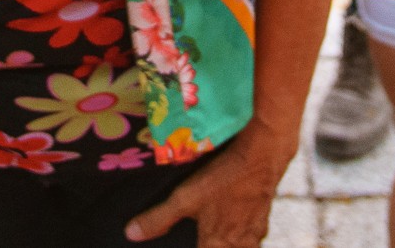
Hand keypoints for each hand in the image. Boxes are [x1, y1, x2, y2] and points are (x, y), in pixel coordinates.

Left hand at [124, 125, 293, 245]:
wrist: (263, 155)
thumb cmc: (223, 178)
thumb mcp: (186, 197)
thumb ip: (159, 218)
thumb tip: (131, 234)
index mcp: (217, 245)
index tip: (189, 241)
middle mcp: (239, 245)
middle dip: (211, 247)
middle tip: (202, 237)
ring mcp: (254, 233)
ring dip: (228, 246)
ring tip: (216, 238)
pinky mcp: (263, 220)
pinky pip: (252, 239)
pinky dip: (242, 239)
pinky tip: (236, 227)